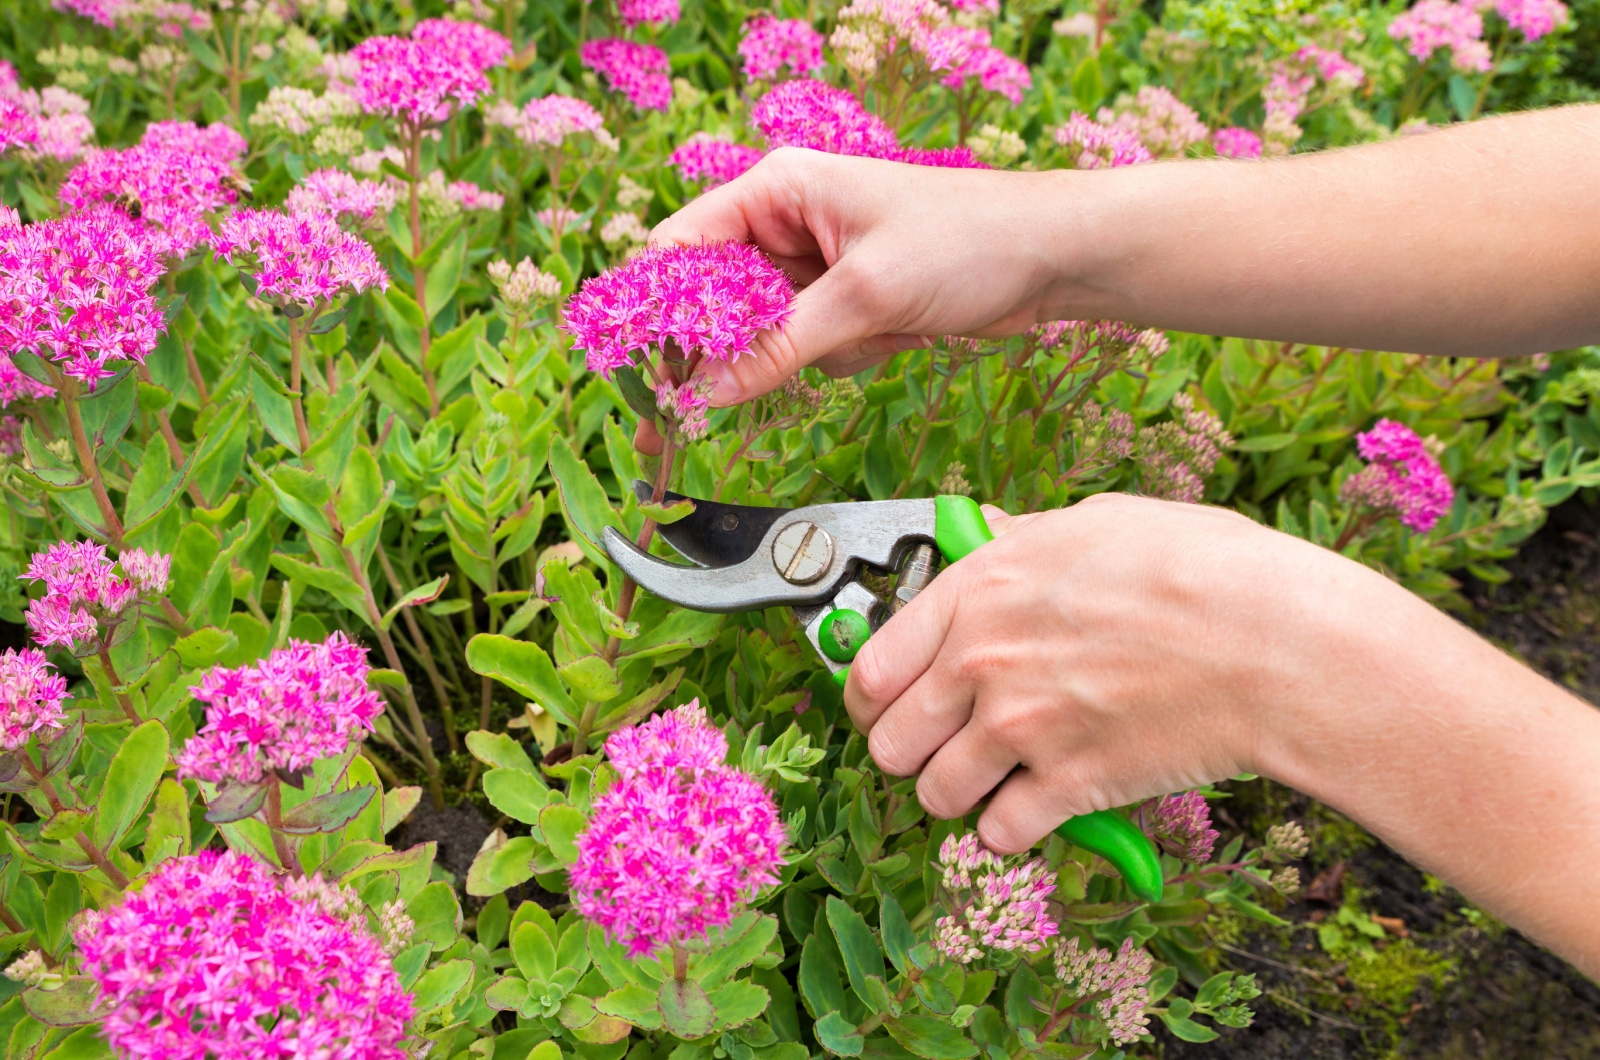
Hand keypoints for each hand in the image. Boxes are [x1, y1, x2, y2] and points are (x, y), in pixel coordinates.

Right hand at [649, 148, 1071, 406]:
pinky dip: (845, 356)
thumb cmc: (965, 243)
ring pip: (765, 333)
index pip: (683, 247)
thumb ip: (779, 346)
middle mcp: (788, 221)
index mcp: (778, 189)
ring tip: (869, 334)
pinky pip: (810, 346)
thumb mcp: (865, 295)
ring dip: (807, 353)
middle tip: (688, 418)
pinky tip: (894, 336)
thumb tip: (708, 393)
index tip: (650, 371)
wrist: (1052, 258)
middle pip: (716, 299)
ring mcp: (817, 265)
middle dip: (723, 353)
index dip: (659, 309)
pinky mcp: (847, 301)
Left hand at [844, 493, 1371, 852]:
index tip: (884, 708)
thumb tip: (988, 534)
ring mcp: (1019, 730)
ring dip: (960, 794)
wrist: (1276, 644)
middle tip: (946, 747)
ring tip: (999, 776)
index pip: (870, 667)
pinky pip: (998, 834)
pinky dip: (1014, 830)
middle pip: (887, 743)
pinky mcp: (1066, 787)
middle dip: (911, 751)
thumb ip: (1023, 539)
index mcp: (977, 592)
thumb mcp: (1096, 524)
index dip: (869, 697)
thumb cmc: (1202, 570)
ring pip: (934, 795)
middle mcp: (980, 664)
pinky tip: (1044, 804)